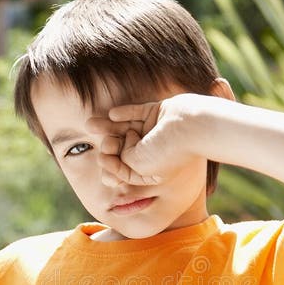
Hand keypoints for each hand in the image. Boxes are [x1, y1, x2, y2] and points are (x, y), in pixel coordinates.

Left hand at [85, 93, 202, 187]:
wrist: (192, 126)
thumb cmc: (167, 150)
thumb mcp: (138, 164)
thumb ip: (123, 159)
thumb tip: (117, 148)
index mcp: (152, 172)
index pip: (126, 170)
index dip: (111, 166)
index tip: (102, 159)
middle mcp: (154, 152)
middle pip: (125, 149)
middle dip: (109, 144)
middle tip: (100, 140)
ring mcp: (156, 132)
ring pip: (127, 129)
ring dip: (109, 126)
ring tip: (90, 123)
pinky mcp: (159, 113)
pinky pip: (137, 112)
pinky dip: (125, 113)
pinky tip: (112, 114)